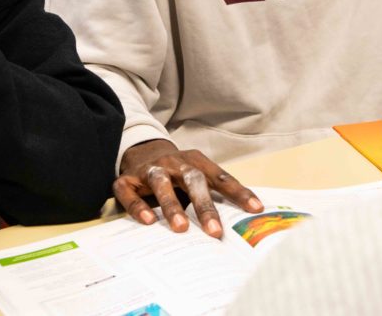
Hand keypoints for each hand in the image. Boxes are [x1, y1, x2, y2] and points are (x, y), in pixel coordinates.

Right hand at [113, 140, 262, 238]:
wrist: (140, 149)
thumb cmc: (176, 172)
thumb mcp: (194, 176)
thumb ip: (211, 193)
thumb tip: (240, 220)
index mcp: (195, 161)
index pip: (220, 177)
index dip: (238, 192)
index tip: (256, 209)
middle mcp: (174, 163)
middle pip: (192, 179)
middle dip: (205, 206)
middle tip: (215, 231)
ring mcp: (149, 170)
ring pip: (161, 184)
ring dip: (172, 205)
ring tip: (181, 228)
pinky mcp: (125, 180)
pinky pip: (130, 193)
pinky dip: (138, 206)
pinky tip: (148, 221)